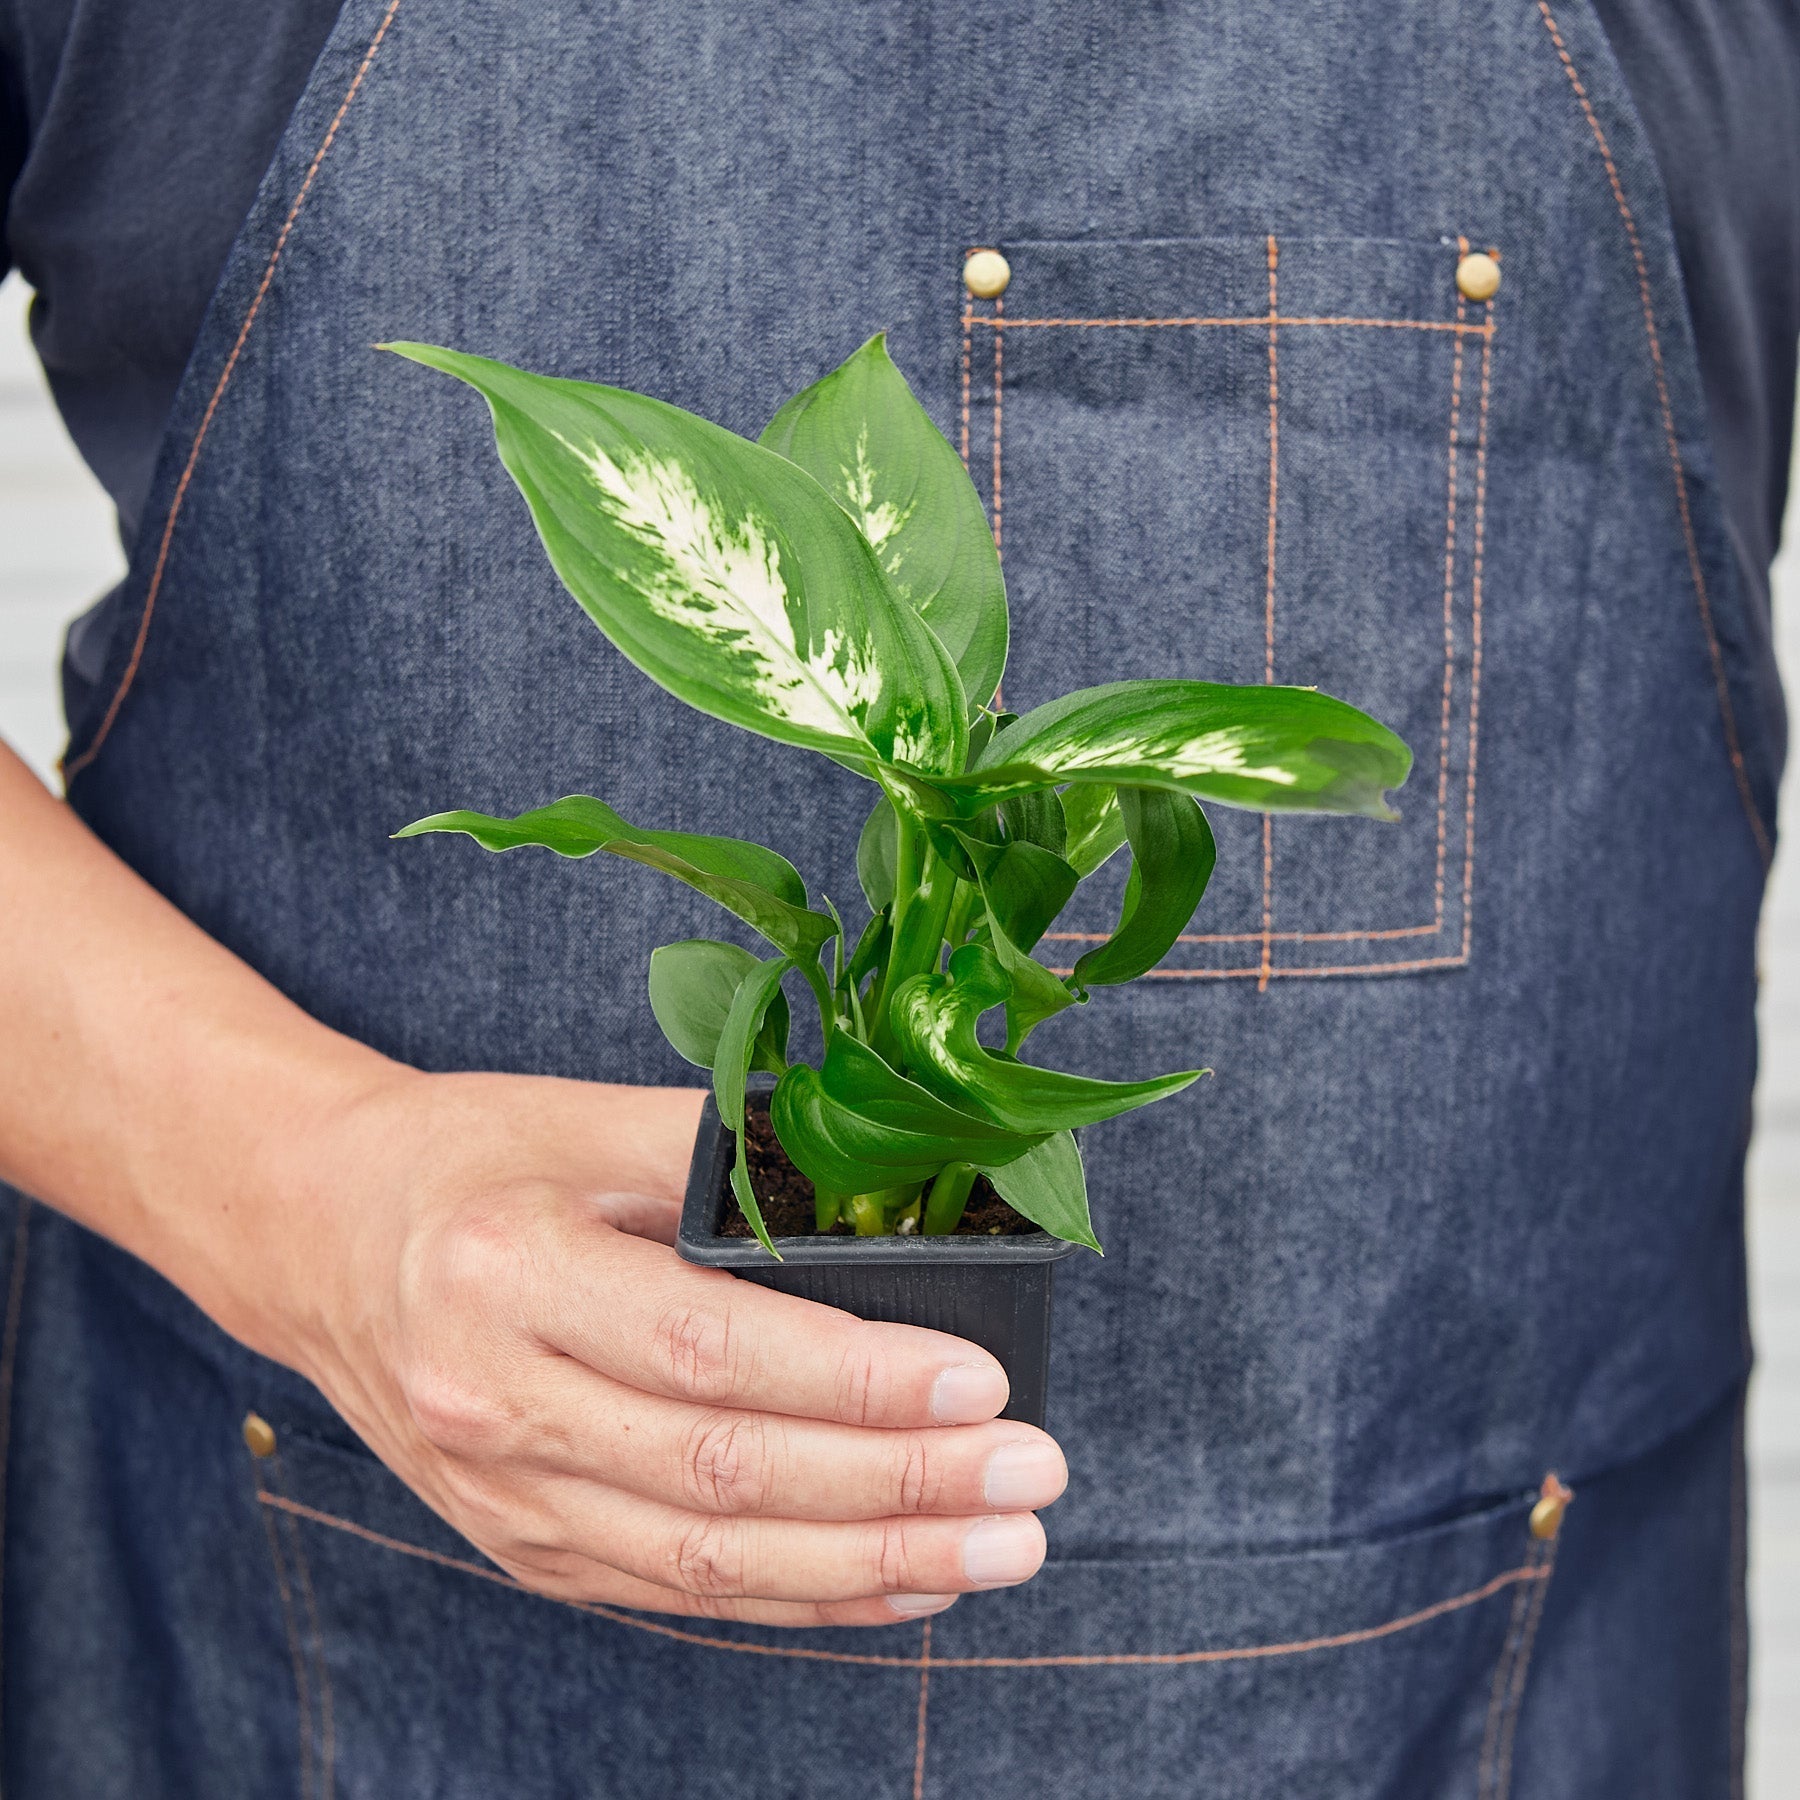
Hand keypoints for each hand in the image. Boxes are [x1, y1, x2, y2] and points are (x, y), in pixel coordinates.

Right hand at [283, 1068, 1065, 1628]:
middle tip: (1028, 1473)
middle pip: (723, 1475)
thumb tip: (878, 1185)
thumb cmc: (462, 1159)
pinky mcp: (526, 1545)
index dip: (853, 1378)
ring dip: (871, 1565)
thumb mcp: (576, 1116)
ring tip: (998, 1546)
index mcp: (506, 1277)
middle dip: (896, 1487)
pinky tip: (898, 1581)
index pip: (707, 1349)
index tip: (978, 1379)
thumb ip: (720, 1151)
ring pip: (710, 1560)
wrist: (317, 1236)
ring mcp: (506, 1497)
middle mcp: (496, 1404)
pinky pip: (681, 1590)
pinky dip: (799, 1595)